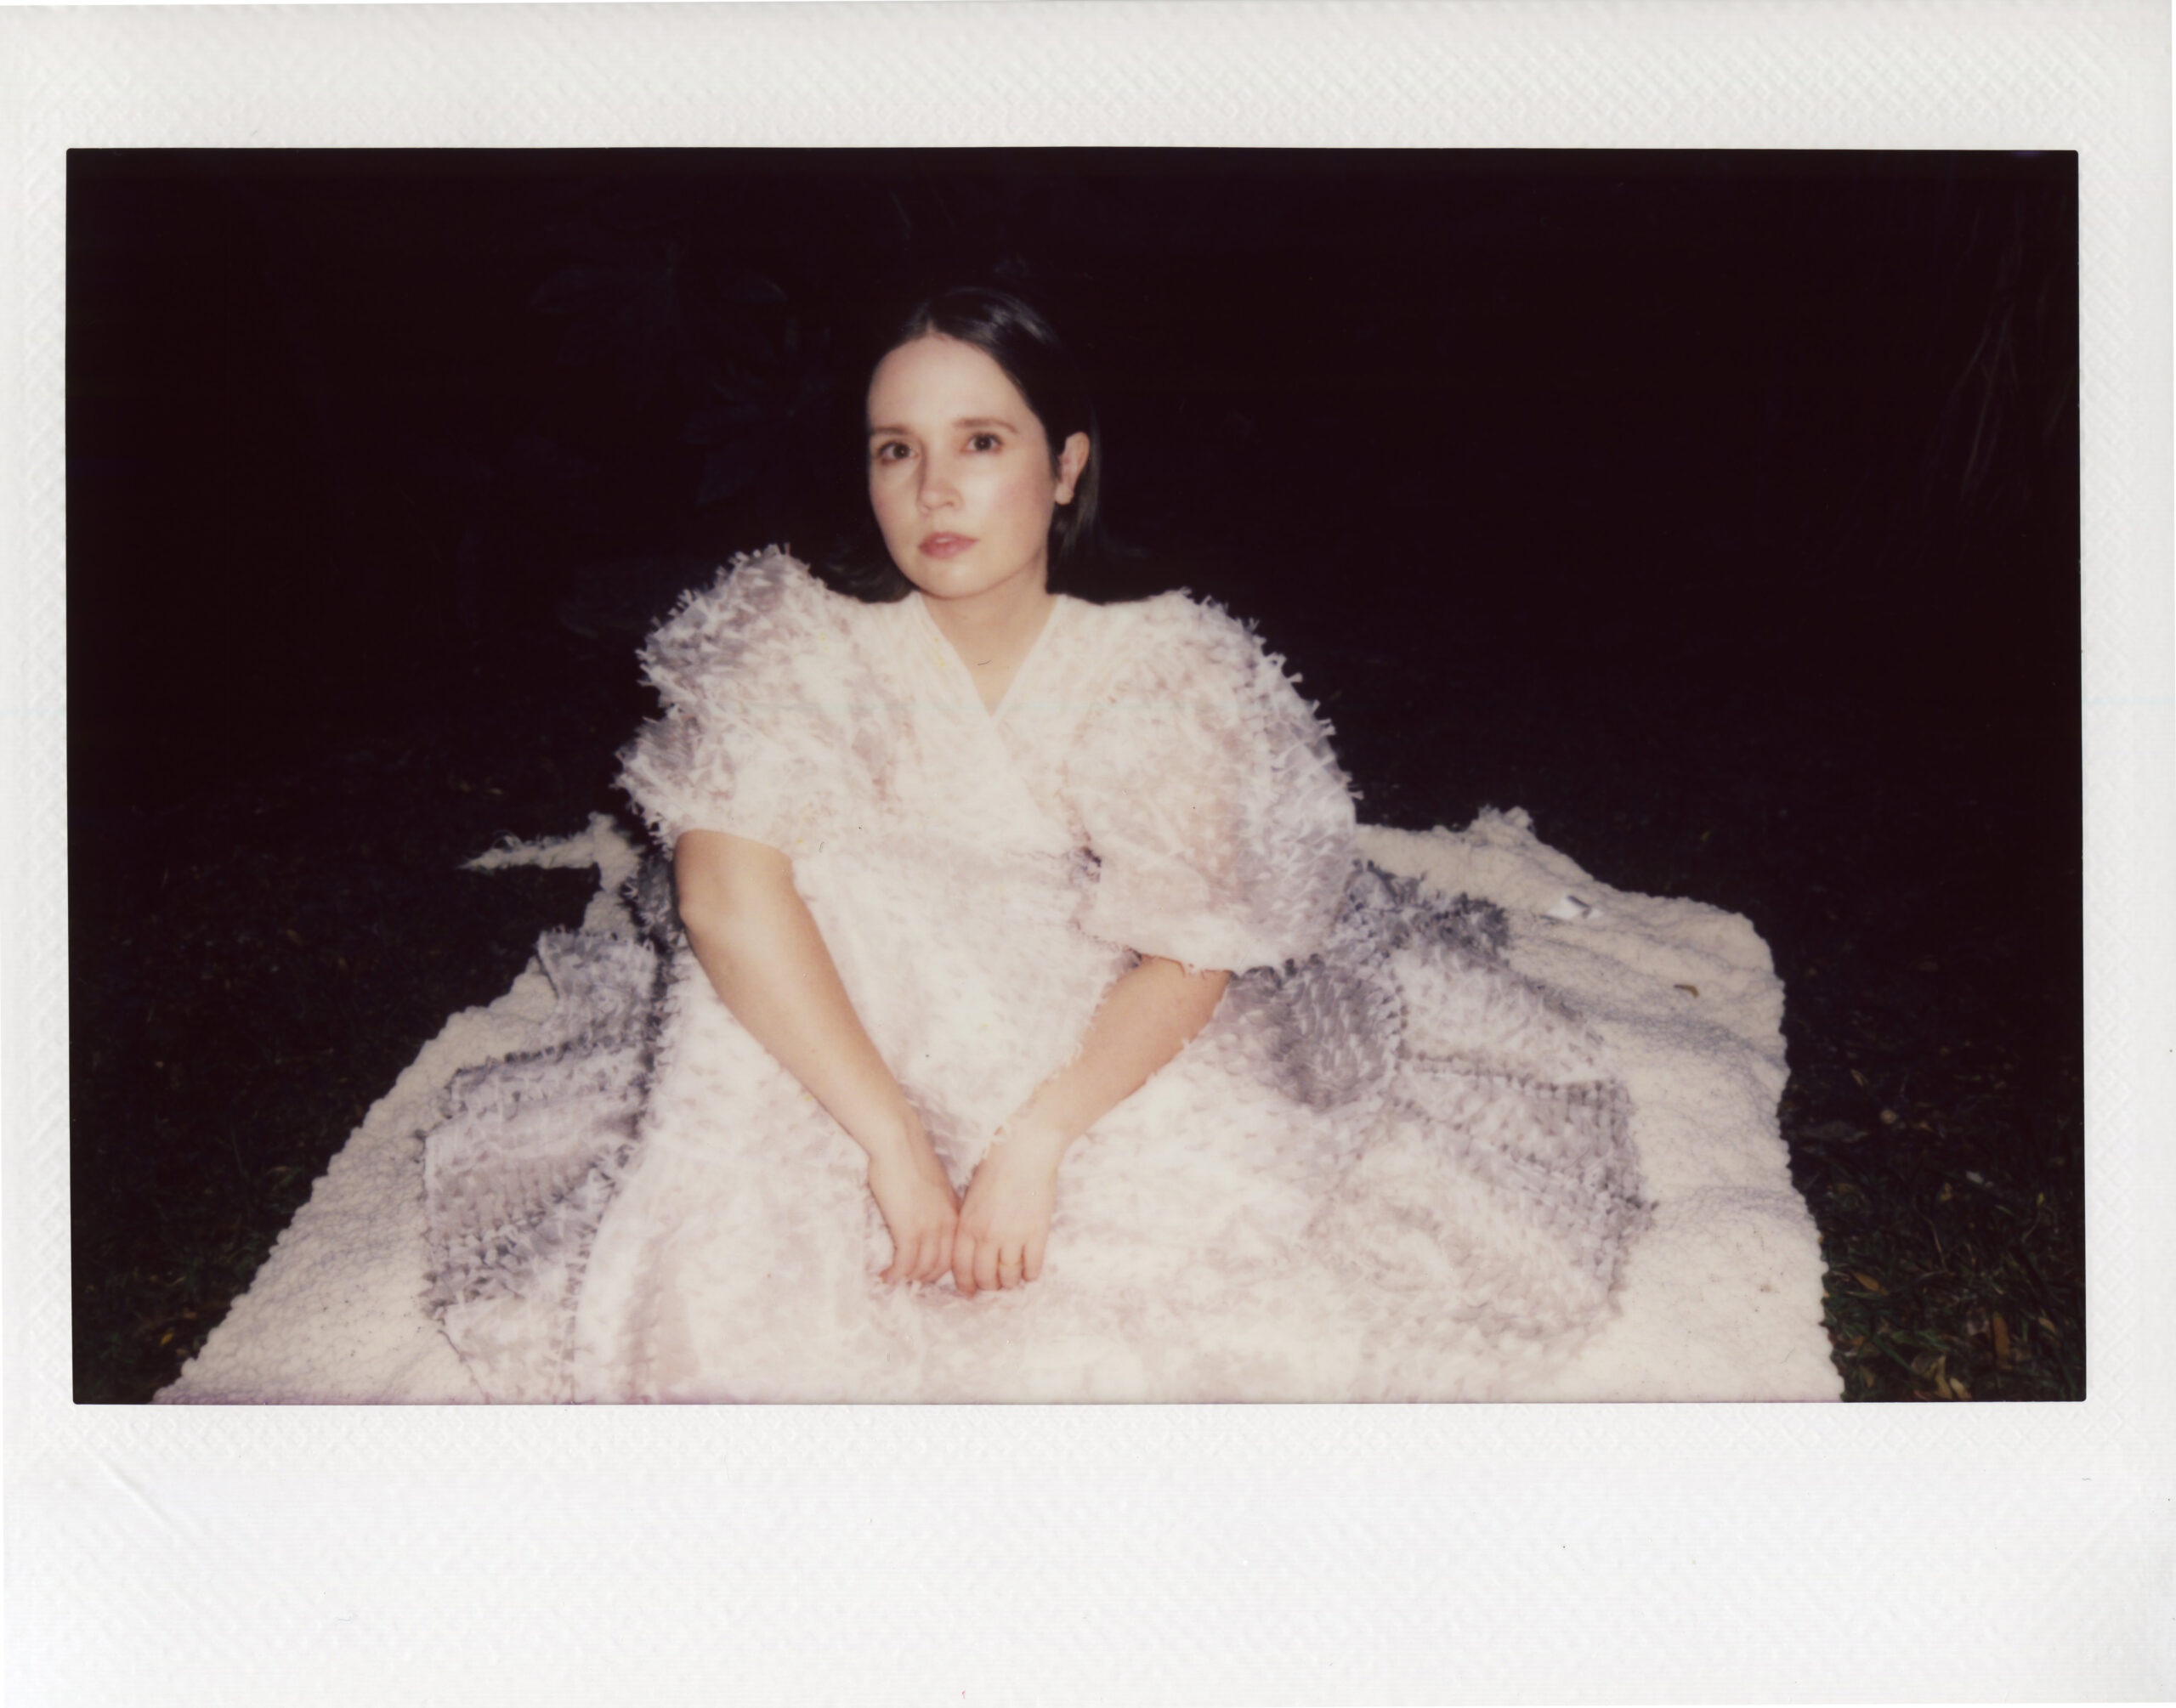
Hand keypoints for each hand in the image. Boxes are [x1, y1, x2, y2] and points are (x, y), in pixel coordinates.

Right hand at [864, 1135, 959, 1284]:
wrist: (898, 1143)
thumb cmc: (910, 1157)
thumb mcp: (934, 1184)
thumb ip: (937, 1204)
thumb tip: (926, 1216)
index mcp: (955, 1213)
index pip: (955, 1252)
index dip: (940, 1267)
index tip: (926, 1271)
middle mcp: (946, 1224)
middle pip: (941, 1266)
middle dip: (924, 1276)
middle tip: (907, 1278)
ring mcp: (928, 1228)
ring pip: (923, 1268)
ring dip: (908, 1277)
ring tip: (894, 1277)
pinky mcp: (908, 1229)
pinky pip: (904, 1263)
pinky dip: (895, 1273)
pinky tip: (885, 1275)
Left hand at [953, 1125, 1065, 1295]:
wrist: (1024, 1151)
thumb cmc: (996, 1167)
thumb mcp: (971, 1196)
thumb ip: (969, 1223)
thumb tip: (971, 1246)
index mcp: (967, 1225)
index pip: (961, 1268)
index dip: (965, 1284)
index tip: (970, 1291)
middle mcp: (987, 1236)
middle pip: (985, 1277)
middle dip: (988, 1286)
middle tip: (993, 1286)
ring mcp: (1013, 1237)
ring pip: (1008, 1276)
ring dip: (1010, 1283)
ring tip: (1012, 1280)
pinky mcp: (1037, 1233)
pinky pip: (1033, 1266)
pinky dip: (1031, 1275)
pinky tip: (1030, 1273)